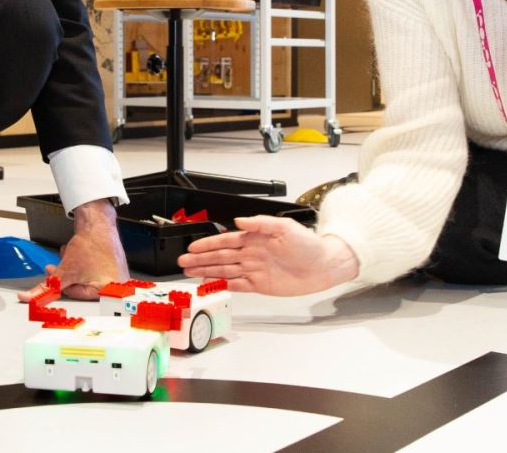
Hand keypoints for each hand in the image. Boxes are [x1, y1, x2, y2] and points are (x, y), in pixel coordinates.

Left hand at [17, 199, 127, 301]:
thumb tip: (34, 296)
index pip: (77, 294)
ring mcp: (115, 273)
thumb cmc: (91, 244)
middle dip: (67, 275)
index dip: (63, 284)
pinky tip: (76, 254)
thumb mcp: (66, 270)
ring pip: (86, 277)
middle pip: (82, 286)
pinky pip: (92, 269)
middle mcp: (115, 284)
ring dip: (72, 268)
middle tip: (58, 268)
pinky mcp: (112, 264)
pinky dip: (81, 263)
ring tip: (68, 257)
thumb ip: (50, 286)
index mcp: (108, 290)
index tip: (55, 278)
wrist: (98, 222)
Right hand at [176, 215, 358, 295]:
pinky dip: (223, 285)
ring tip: (189, 272)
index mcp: (255, 238)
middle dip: (200, 258)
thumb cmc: (309, 244)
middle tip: (182, 261)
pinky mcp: (260, 285)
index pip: (225, 241)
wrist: (324, 265)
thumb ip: (261, 223)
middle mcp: (252, 253)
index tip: (192, 246)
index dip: (208, 244)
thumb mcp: (285, 227)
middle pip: (220, 257)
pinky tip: (211, 284)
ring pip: (224, 271)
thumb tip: (240, 221)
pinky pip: (237, 285)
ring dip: (206, 271)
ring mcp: (254, 270)